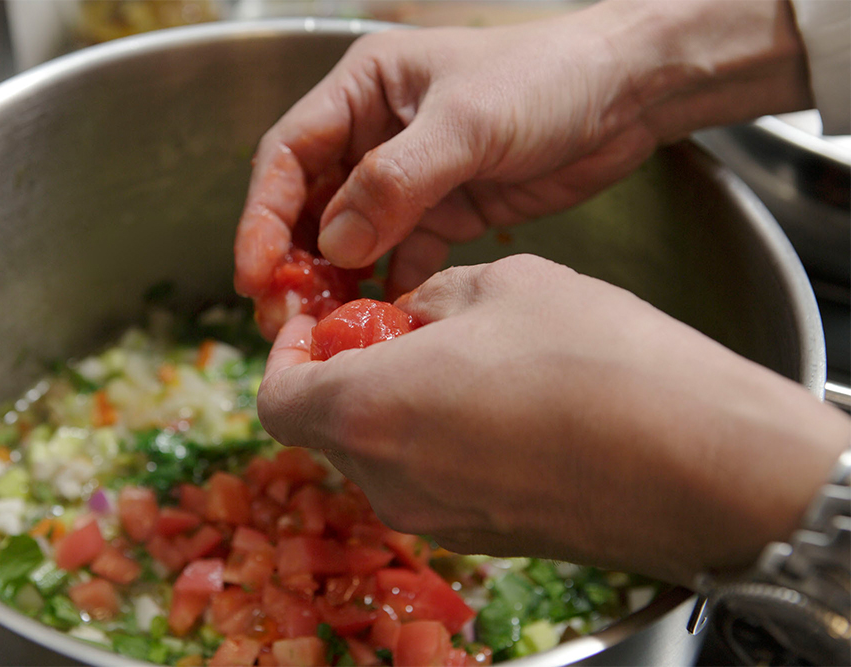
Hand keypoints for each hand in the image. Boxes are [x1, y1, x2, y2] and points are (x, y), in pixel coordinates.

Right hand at [234, 0, 810, 301]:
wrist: (627, 95)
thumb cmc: (546, 79)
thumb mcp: (466, 122)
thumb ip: (395, 182)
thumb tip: (335, 245)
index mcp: (363, 91)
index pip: (289, 155)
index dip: (263, 215)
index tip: (255, 272)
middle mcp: (374, 135)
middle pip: (311, 204)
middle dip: (295, 260)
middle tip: (286, 318)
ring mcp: (409, 179)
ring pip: (351, 238)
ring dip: (336, 283)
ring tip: (325, 330)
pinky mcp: (445, 214)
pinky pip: (400, 258)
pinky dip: (388, 289)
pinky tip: (383, 323)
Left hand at [256, 255, 848, 585]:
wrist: (703, 462)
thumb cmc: (594, 357)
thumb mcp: (500, 284)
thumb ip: (426, 299)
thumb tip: (408, 314)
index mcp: (366, 411)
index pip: (276, 397)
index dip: (286, 354)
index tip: (317, 321)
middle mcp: (387, 481)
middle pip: (327, 427)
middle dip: (346, 372)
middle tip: (395, 326)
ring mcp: (435, 519)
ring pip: (380, 455)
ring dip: (395, 405)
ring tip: (460, 358)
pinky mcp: (483, 537)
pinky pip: (430, 481)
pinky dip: (436, 440)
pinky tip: (500, 403)